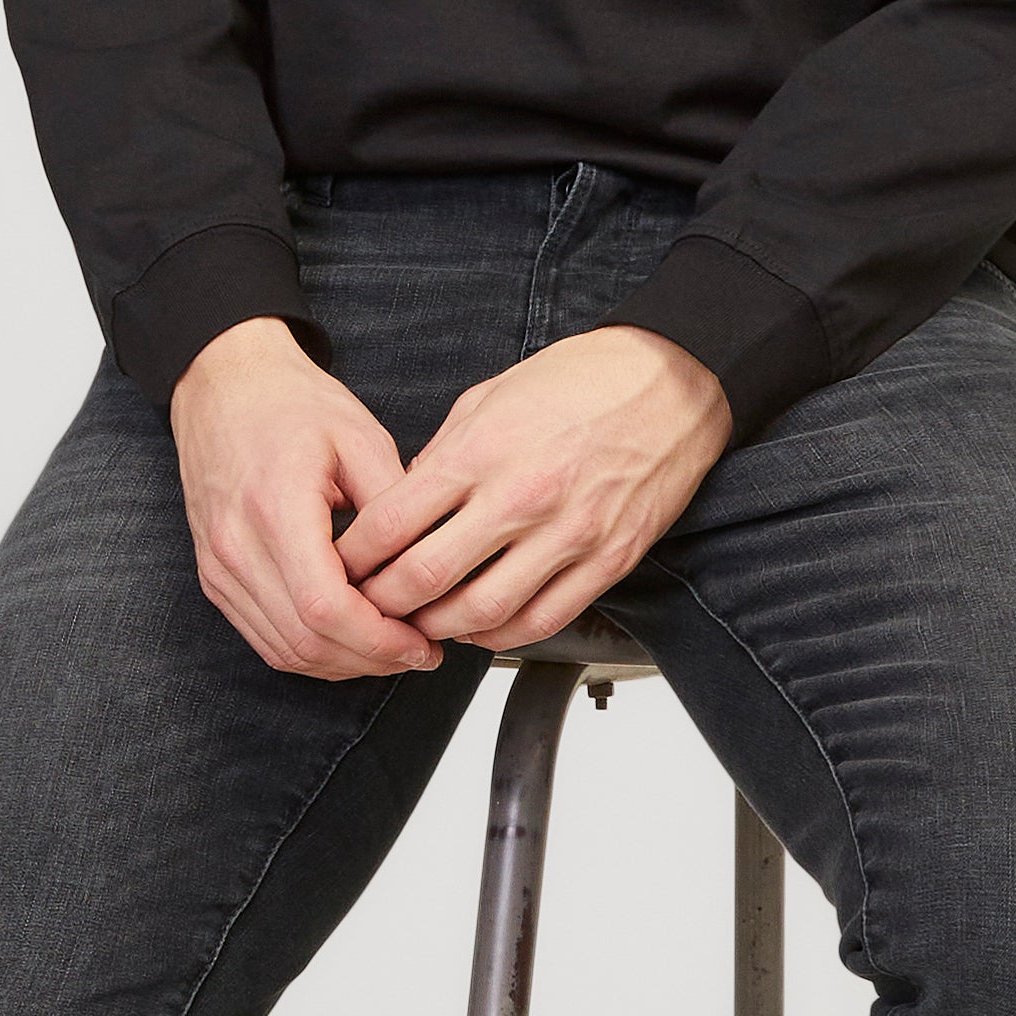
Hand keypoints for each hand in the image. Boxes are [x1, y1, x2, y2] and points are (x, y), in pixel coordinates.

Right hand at [168, 319, 442, 680]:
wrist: (224, 386)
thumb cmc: (289, 404)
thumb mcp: (360, 439)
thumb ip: (396, 508)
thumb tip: (431, 568)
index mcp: (275, 508)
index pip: (325, 607)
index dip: (378, 639)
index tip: (420, 642)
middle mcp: (237, 546)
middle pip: (306, 640)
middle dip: (370, 659)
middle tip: (418, 652)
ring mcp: (220, 566)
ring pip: (284, 649)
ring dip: (343, 663)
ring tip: (392, 649)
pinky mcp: (216, 576)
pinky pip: (264, 637)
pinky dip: (312, 651)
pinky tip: (351, 641)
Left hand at [335, 325, 731, 650]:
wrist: (673, 383)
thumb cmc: (586, 380)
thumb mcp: (492, 395)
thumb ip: (444, 454)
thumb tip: (408, 499)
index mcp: (483, 450)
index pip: (393, 523)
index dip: (355, 557)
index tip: (341, 566)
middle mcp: (522, 497)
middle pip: (427, 577)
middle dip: (384, 603)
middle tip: (369, 607)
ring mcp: (568, 534)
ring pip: (482, 612)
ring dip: (439, 627)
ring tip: (422, 622)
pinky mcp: (607, 560)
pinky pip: (543, 619)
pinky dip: (500, 635)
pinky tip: (481, 628)